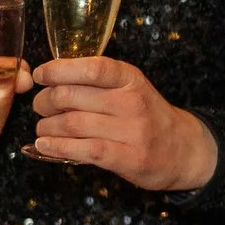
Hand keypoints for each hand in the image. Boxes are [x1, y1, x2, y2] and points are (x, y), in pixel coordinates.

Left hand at [29, 56, 218, 191]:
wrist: (184, 150)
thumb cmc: (148, 117)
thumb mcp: (132, 89)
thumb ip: (99, 82)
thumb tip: (51, 80)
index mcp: (131, 79)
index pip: (92, 67)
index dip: (59, 70)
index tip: (40, 75)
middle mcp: (132, 102)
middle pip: (72, 96)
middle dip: (45, 101)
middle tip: (40, 107)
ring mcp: (132, 131)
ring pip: (72, 124)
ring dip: (47, 127)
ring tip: (43, 129)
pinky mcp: (128, 157)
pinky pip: (84, 149)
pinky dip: (58, 147)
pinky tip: (45, 145)